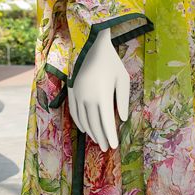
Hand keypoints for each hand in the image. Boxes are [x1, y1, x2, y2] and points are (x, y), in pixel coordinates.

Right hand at [68, 29, 129, 150]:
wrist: (92, 46)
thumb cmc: (112, 62)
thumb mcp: (123, 79)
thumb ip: (122, 100)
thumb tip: (122, 119)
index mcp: (102, 96)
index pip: (106, 122)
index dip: (110, 136)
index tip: (114, 146)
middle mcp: (88, 98)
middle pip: (94, 124)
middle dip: (100, 138)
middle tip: (106, 148)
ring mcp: (78, 95)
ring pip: (83, 120)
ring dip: (91, 132)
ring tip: (98, 140)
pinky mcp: (71, 91)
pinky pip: (74, 112)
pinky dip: (79, 123)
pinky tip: (85, 129)